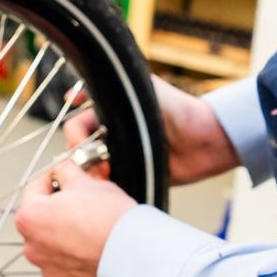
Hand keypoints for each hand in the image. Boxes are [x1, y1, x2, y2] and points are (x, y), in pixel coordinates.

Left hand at [14, 159, 136, 276]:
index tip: (65, 175)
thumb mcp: (87, 181)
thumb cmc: (110, 221)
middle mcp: (34, 249)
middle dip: (62, 209)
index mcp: (30, 218)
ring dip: (70, 236)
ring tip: (94, 227)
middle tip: (84, 201)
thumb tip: (65, 170)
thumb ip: (67, 172)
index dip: (54, 177)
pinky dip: (80, 260)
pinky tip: (97, 249)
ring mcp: (51, 272)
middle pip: (45, 220)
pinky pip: (70, 269)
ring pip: (56, 246)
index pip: (35, 187)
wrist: (134, 256)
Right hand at [64, 73, 238, 185]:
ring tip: (103, 176)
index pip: (78, 123)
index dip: (75, 133)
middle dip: (81, 157)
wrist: (204, 139)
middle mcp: (113, 133)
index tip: (78, 142)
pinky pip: (110, 183)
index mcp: (111, 111)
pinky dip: (105, 186)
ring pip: (91, 168)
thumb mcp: (144, 89)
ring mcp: (122, 156)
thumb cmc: (176, 109)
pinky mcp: (133, 175)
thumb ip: (112, 89)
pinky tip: (109, 186)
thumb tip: (71, 94)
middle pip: (81, 148)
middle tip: (93, 163)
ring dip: (92, 174)